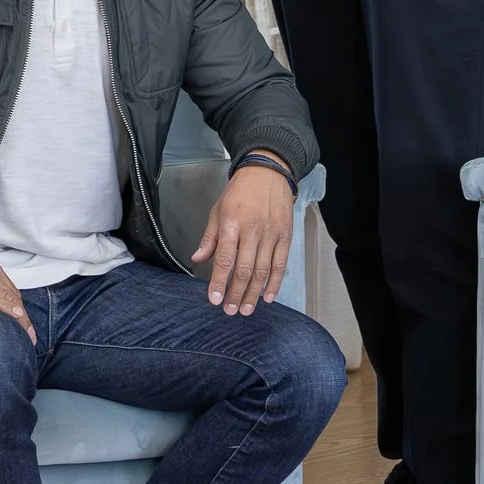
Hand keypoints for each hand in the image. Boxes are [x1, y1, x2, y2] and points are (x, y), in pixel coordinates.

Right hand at [0, 256, 35, 343]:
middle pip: (11, 295)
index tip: (28, 332)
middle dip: (23, 318)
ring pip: (3, 296)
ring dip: (18, 317)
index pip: (11, 292)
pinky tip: (13, 317)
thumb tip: (2, 316)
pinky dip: (2, 306)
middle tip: (29, 338)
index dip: (22, 313)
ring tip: (24, 336)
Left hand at [193, 157, 296, 314]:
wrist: (267, 173)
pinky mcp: (285, 236)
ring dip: (254, 293)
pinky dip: (275, 283)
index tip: (214, 299)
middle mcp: (252, 230)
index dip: (219, 282)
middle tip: (230, 310)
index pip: (224, 259)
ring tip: (245, 309)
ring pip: (263, 271)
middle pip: (245, 269)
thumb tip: (198, 260)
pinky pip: (281, 264)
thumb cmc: (240, 192)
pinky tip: (268, 297)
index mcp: (232, 224)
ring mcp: (271, 234)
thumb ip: (209, 238)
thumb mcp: (218, 211)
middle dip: (236, 293)